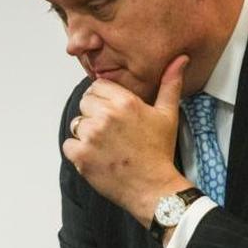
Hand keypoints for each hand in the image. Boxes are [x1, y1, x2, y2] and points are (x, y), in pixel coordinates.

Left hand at [64, 54, 192, 225]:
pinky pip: (68, 145)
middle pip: (85, 103)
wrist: (153, 188)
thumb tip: (180, 59)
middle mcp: (106, 116)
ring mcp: (91, 136)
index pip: (97, 87)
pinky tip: (96, 157)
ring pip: (76, 124)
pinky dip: (78, 152)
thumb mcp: (167, 114)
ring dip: (86, 134)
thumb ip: (169, 84)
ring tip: (105, 147)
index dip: (103, 99)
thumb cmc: (159, 153)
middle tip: (110, 133)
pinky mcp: (81, 156)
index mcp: (125, 102)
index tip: (112, 113)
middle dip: (94, 115)